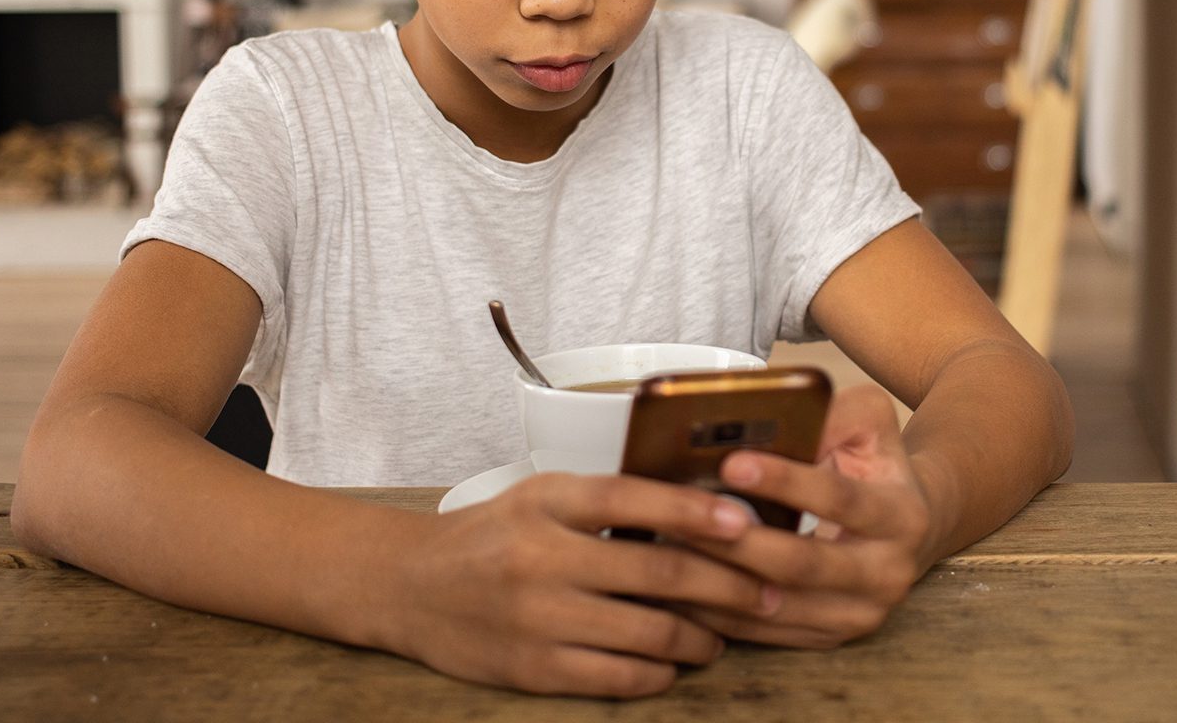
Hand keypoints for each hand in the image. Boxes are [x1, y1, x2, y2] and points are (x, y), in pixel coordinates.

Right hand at [364, 472, 780, 697]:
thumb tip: (701, 510)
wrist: (408, 588)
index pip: (634, 497)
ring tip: (722, 635)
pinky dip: (659, 673)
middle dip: (728, 586)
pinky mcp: (534, 670)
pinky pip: (618, 678)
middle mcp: (543, 557)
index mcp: (548, 502)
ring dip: (701, 638)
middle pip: (659, 572)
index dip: (696, 510)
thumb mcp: (540, 497)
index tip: (746, 522)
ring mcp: (539, 618)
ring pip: (649, 633)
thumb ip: (607, 501)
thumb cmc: (491, 536)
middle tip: (768, 592)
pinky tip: (673, 665)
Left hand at [672, 383, 934, 648]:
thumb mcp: (870, 425)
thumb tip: (773, 419)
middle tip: (683, 516)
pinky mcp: (829, 637)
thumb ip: (833, 416)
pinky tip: (681, 587)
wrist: (912, 529)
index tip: (732, 462)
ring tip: (670, 549)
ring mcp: (858, 614)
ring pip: (777, 605)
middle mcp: (887, 574)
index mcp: (901, 516)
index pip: (839, 498)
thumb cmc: (876, 467)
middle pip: (803, 564)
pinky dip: (720, 611)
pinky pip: (765, 632)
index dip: (785, 481)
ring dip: (720, 580)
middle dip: (738, 542)